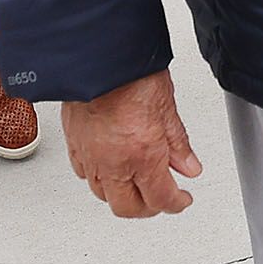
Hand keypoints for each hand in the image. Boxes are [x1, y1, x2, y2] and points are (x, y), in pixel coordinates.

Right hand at [62, 69, 202, 218]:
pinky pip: (84, 175)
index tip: (182, 199)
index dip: (176, 203)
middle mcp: (113, 162)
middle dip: (148, 208)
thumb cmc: (131, 74)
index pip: (161, 199)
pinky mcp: (74, 144)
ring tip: (136, 185)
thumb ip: (178, 143)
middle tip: (161, 198)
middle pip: (128, 208)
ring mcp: (90, 156)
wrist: (99, 55)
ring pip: (103, 195)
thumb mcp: (167, 107)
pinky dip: (98, 178)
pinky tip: (109, 169)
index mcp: (142, 155)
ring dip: (122, 195)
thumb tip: (189, 166)